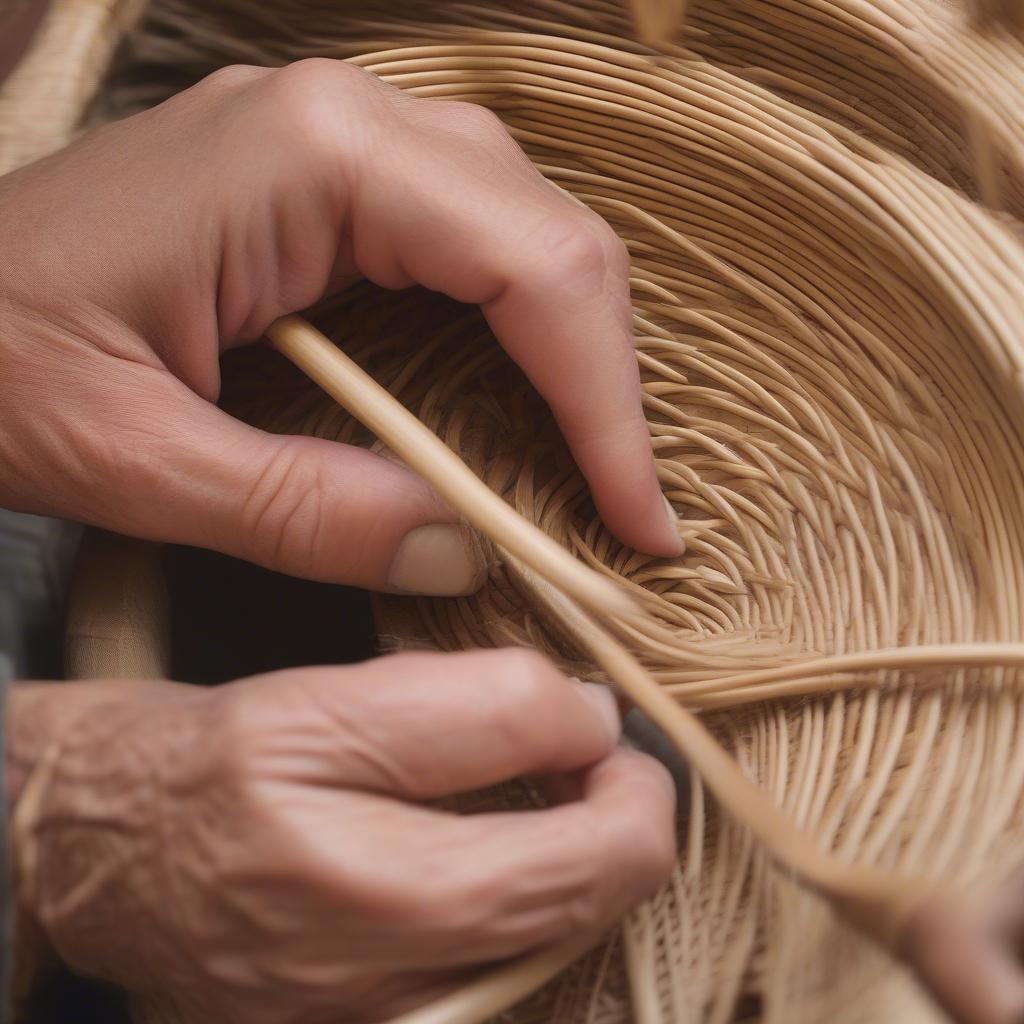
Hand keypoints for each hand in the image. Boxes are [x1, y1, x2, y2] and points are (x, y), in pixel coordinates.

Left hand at [0, 60, 680, 596]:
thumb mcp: (130, 459)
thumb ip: (302, 513)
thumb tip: (459, 552)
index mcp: (309, 155)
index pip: (533, 268)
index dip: (608, 407)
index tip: (640, 524)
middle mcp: (342, 116)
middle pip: (549, 234)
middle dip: (605, 378)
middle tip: (621, 504)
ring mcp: (331, 139)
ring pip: (520, 226)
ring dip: (569, 348)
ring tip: (586, 461)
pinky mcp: (318, 181)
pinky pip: (462, 237)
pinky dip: (511, 327)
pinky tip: (513, 399)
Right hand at [8, 649, 676, 1022]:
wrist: (101, 857)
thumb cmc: (204, 768)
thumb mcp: (327, 701)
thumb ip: (477, 705)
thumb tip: (592, 720)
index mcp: (377, 889)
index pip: (590, 853)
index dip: (628, 774)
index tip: (605, 731)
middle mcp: (386, 988)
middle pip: (586, 907)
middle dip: (613, 820)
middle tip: (575, 759)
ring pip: (559, 947)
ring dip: (576, 865)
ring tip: (531, 801)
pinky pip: (507, 975)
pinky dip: (530, 909)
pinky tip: (493, 859)